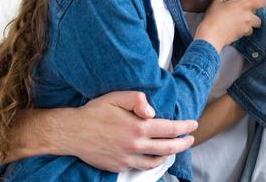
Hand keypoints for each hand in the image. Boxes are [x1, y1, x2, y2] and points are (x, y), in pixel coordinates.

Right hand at [57, 91, 197, 171]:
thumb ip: (138, 100)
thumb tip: (153, 111)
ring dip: (169, 155)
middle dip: (184, 143)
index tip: (193, 124)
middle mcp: (135, 146)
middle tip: (190, 139)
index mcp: (138, 127)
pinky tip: (154, 156)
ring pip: (156, 161)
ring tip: (174, 148)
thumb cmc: (95, 112)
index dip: (185, 127)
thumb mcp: (117, 97)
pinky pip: (141, 167)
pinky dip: (152, 162)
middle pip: (169, 148)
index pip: (171, 129)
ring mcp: (128, 159)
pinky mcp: (119, 167)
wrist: (72, 133)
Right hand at [195, 0, 265, 51]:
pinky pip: (246, 33)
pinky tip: (234, 29)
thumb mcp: (217, 1)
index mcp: (244, 4)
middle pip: (259, 19)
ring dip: (248, 26)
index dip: (262, 2)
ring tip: (239, 24)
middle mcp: (248, 16)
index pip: (262, 2)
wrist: (211, 34)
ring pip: (253, 28)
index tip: (258, 3)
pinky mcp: (242, 36)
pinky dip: (242, 32)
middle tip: (244, 16)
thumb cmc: (213, 16)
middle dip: (254, 19)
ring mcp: (246, 27)